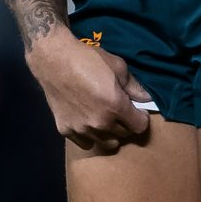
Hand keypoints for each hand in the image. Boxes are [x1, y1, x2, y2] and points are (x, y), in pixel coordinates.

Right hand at [24, 28, 152, 152]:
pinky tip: (87, 122)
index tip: (136, 110)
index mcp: (116, 107)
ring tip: (104, 119)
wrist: (53, 59)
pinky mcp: (65, 130)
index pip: (139, 127)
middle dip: (126, 123)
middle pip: (124, 135)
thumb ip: (133, 86)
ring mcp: (81, 129)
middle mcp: (100, 123)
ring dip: (109, 133)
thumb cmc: (88, 58)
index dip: (141, 118)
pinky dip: (90, 136)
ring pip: (106, 143)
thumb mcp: (117, 66)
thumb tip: (146, 98)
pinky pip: (85, 143)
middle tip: (119, 111)